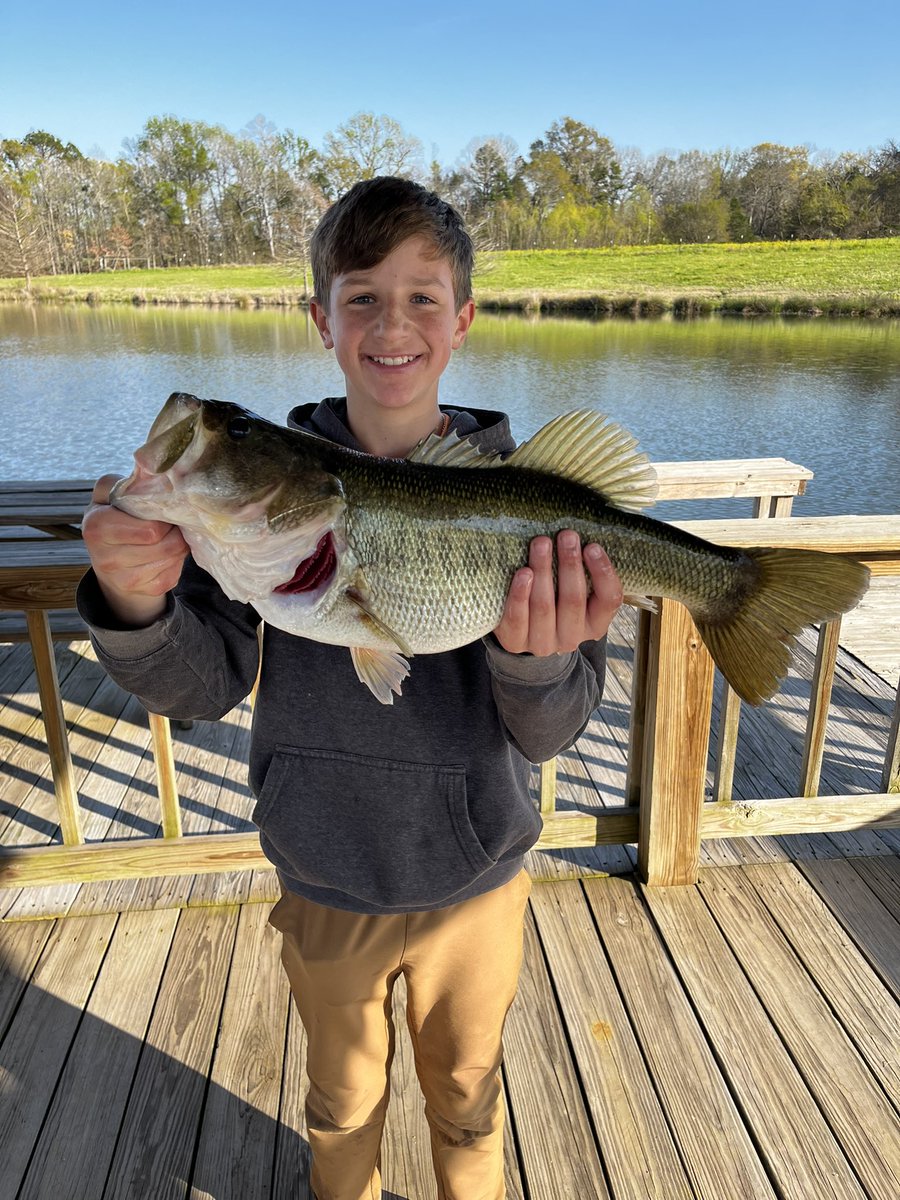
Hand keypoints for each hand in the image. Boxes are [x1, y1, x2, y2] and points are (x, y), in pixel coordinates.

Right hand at [81, 473, 189, 625]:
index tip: (159, 510)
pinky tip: (165, 553)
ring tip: (169, 535)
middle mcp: (106, 558)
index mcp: (97, 527)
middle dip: (174, 530)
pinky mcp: (144, 591)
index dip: (162, 516)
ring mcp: (125, 579)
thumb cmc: (114, 519)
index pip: (150, 528)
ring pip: (173, 557)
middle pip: (166, 544)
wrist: (110, 562)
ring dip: (178, 544)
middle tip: (169, 522)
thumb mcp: (107, 496)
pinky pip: (174, 573)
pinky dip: (176, 561)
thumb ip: (122, 483)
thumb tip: (149, 471)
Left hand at [493, 531, 621, 656]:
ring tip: (541, 543)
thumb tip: (579, 535)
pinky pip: (517, 619)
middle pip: (573, 599)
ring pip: (544, 606)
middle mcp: (572, 637)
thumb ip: (581, 572)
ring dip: (543, 570)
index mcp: (595, 624)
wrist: (524, 632)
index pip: (609, 600)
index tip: (592, 546)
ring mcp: (543, 643)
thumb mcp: (574, 592)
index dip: (603, 573)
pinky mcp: (516, 642)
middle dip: (570, 564)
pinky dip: (519, 594)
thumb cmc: (554, 602)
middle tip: (566, 535)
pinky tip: (523, 572)